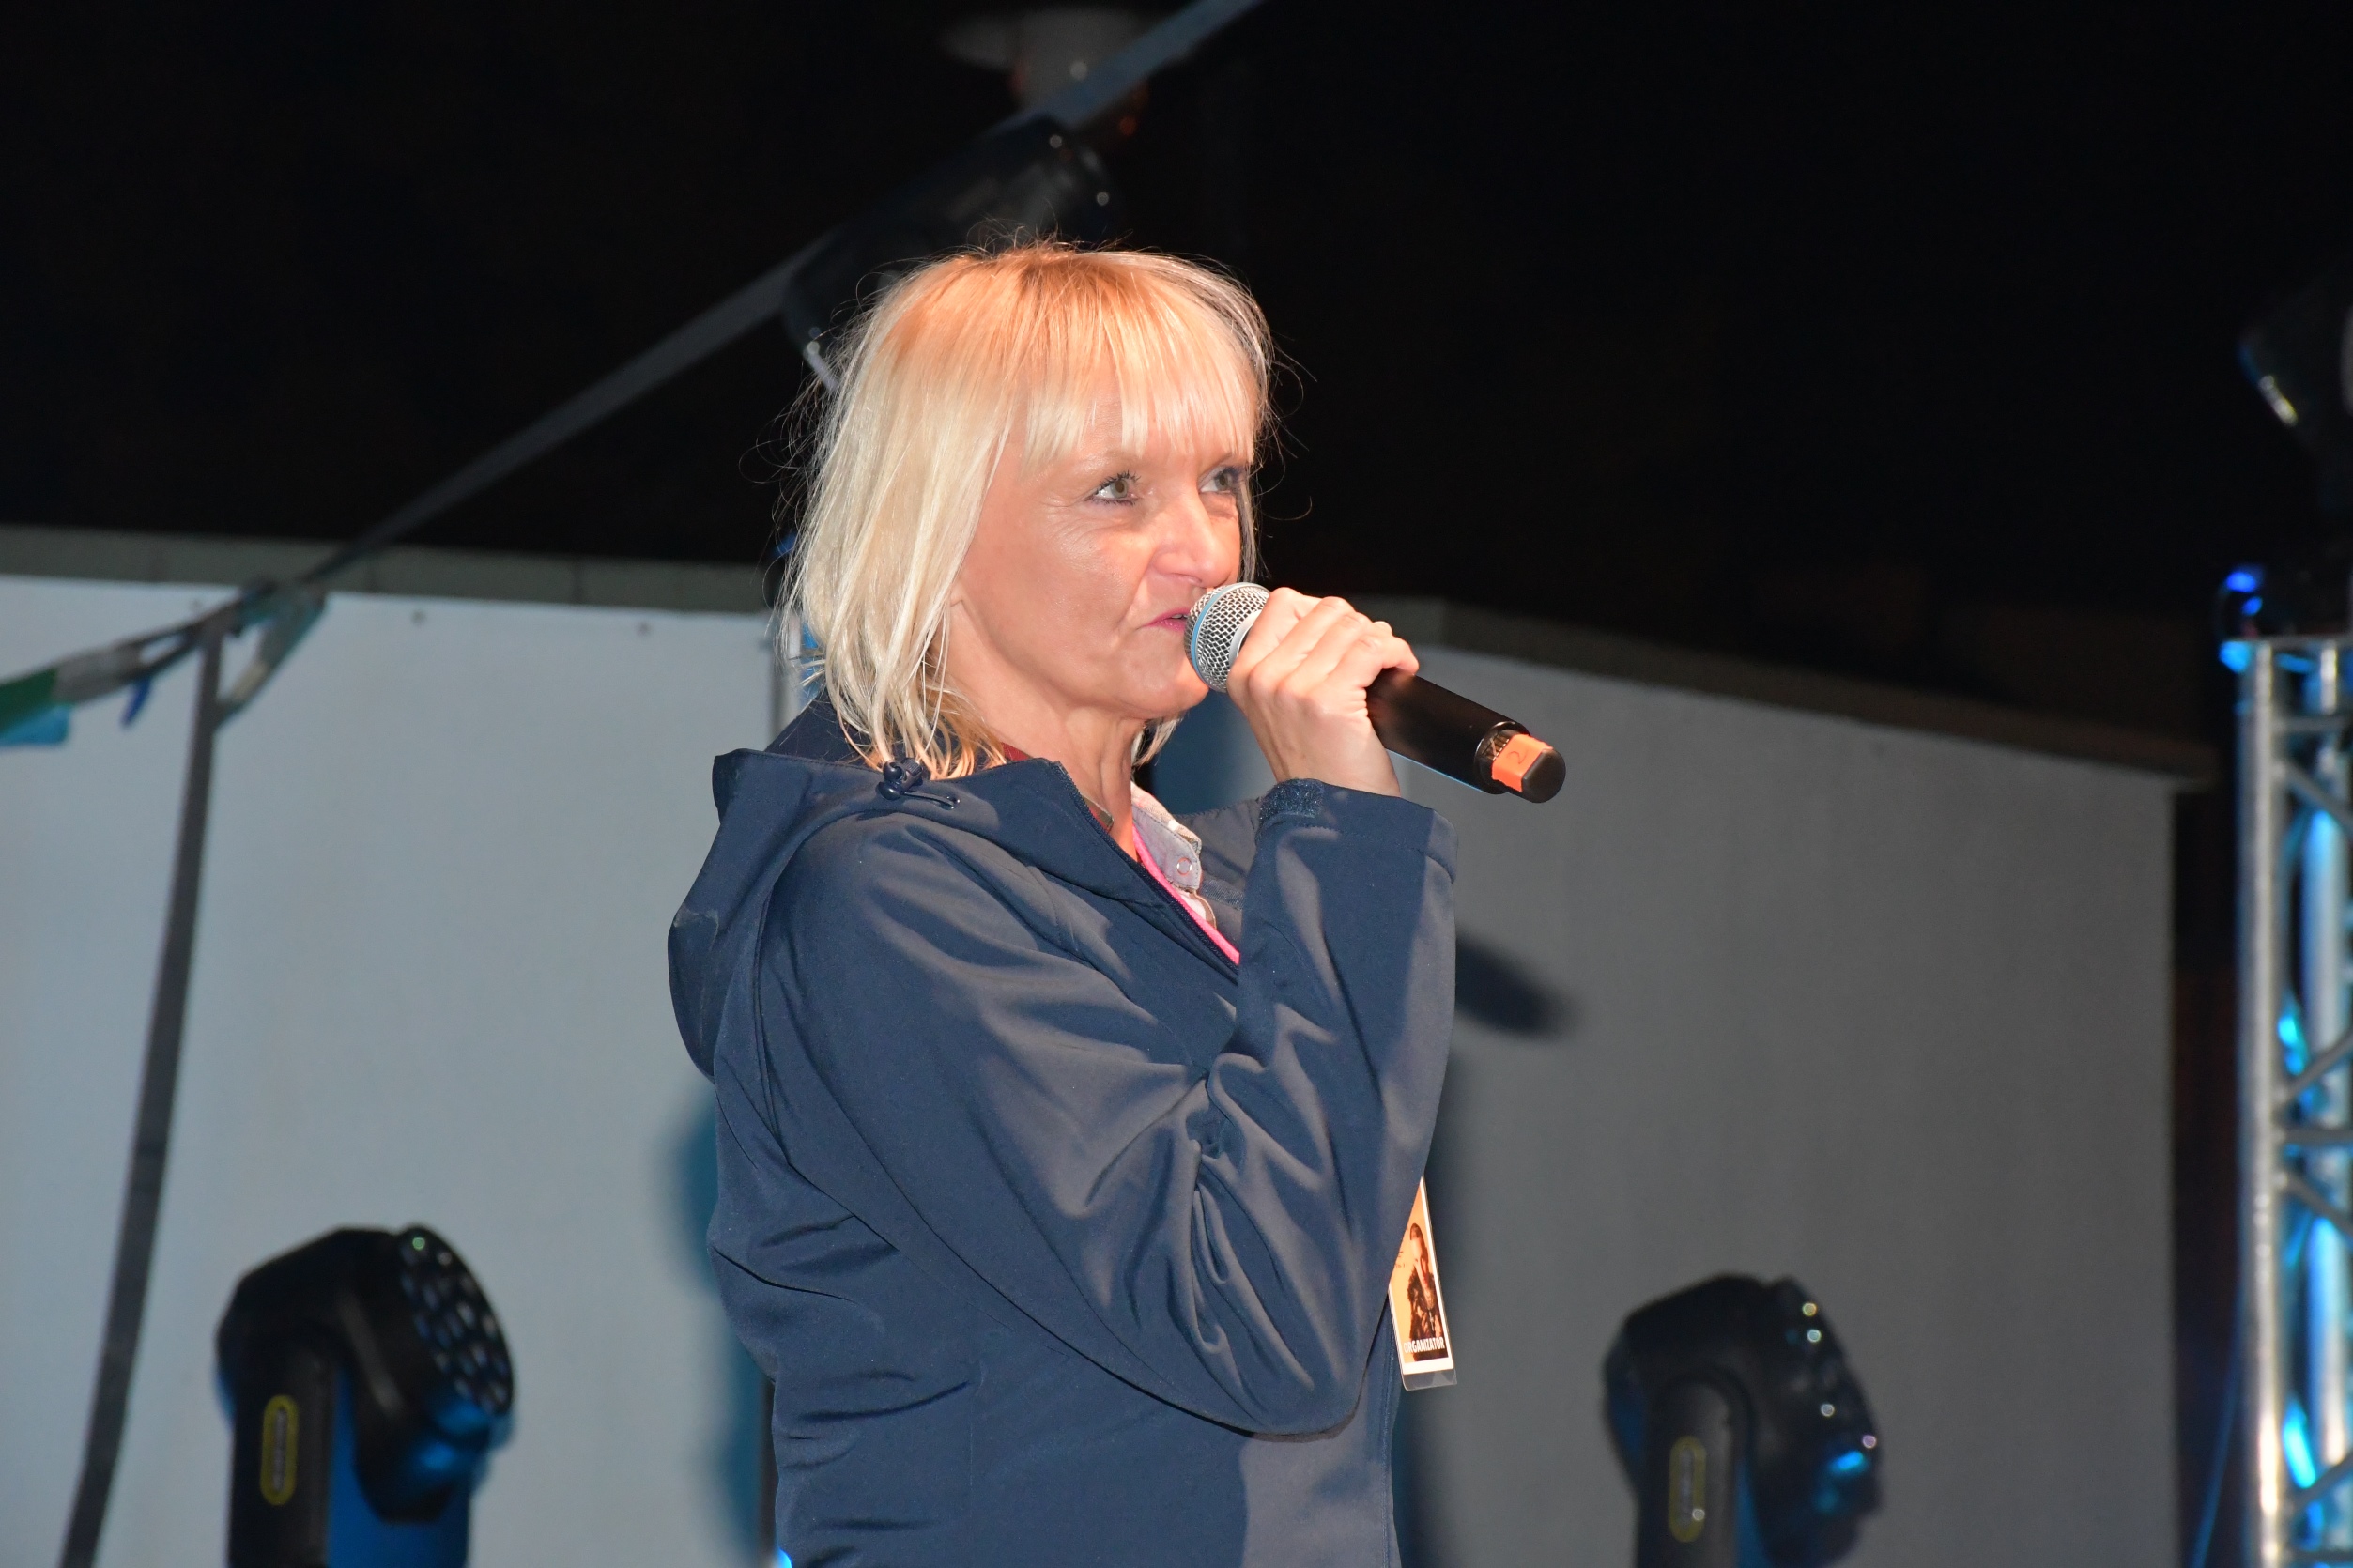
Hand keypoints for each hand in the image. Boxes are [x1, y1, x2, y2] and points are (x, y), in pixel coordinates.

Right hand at [1224, 589, 1417, 796]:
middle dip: (1359, 628)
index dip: (1325, 613)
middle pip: (1326, 611)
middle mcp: (1264, 678)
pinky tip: (1400, 669)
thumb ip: (1290, 661)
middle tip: (1372, 657)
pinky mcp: (1329, 699)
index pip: (1284, 603)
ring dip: (1382, 640)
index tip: (1343, 636)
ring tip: (1388, 664)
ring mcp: (1294, 688)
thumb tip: (1332, 620)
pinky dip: (1396, 653)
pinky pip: (1374, 647)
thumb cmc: (1316, 765)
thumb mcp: (1281, 708)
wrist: (1330, 813)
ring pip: (1353, 626)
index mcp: (1244, 674)